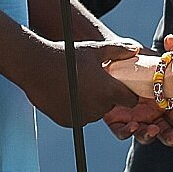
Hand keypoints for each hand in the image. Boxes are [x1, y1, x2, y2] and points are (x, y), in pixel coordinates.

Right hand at [24, 38, 141, 128]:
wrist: (36, 66)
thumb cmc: (67, 56)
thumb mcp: (94, 50)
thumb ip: (118, 51)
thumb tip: (135, 50)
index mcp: (109, 90)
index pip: (130, 100)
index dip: (126, 93)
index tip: (118, 86)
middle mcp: (99, 106)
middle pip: (111, 106)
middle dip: (106, 97)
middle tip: (92, 81)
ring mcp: (83, 116)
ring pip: (95, 112)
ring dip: (91, 103)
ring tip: (78, 85)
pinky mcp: (69, 121)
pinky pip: (79, 118)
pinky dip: (76, 109)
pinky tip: (67, 94)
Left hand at [101, 54, 172, 145]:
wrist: (111, 58)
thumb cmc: (136, 59)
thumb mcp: (156, 63)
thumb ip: (170, 67)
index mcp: (163, 102)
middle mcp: (150, 113)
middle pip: (163, 131)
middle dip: (170, 136)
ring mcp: (134, 117)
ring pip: (144, 134)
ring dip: (150, 134)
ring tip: (154, 130)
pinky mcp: (116, 120)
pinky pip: (122, 131)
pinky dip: (128, 132)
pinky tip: (133, 126)